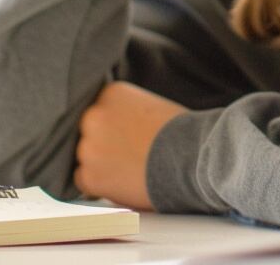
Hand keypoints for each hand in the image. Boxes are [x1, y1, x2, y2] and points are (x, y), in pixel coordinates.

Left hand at [74, 81, 187, 209]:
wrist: (194, 157)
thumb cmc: (184, 133)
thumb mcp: (154, 107)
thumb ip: (128, 114)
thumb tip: (119, 130)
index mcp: (111, 93)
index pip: (100, 110)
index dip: (112, 126)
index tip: (125, 136)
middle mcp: (93, 116)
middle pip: (89, 132)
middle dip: (105, 143)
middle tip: (127, 155)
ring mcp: (88, 146)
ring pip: (86, 157)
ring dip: (102, 164)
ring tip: (131, 170)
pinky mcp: (90, 176)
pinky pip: (85, 182)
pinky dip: (101, 185)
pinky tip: (124, 182)